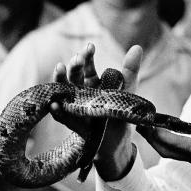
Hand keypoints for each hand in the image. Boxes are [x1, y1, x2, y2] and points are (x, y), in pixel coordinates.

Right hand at [49, 43, 143, 181]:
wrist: (120, 144)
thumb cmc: (121, 116)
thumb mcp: (128, 91)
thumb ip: (130, 70)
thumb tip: (137, 47)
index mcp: (92, 83)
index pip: (86, 66)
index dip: (87, 56)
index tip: (90, 46)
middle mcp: (81, 94)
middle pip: (74, 76)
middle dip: (74, 66)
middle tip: (77, 58)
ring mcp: (75, 109)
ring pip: (63, 92)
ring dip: (60, 80)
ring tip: (60, 68)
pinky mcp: (75, 125)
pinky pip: (63, 118)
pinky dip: (57, 111)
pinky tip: (53, 104)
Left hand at [138, 128, 190, 190]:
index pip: (174, 144)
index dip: (157, 134)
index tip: (143, 123)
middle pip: (166, 148)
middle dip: (149, 136)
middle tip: (134, 121)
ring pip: (170, 149)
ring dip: (156, 138)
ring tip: (144, 125)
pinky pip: (178, 149)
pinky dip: (167, 140)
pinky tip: (164, 133)